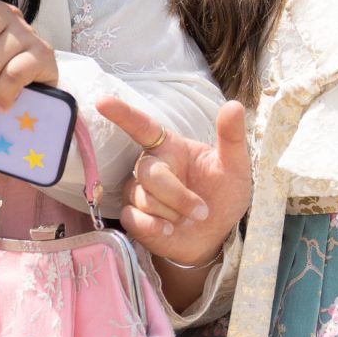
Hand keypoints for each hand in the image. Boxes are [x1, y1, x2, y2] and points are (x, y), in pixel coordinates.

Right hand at [92, 94, 251, 276]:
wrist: (214, 235)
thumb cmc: (222, 196)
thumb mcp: (235, 167)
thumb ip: (231, 137)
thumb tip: (234, 106)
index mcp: (169, 147)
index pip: (142, 127)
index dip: (123, 114)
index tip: (102, 102)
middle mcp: (149, 166)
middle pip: (149, 174)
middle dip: (178, 196)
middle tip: (201, 211)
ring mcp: (137, 191)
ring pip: (144, 199)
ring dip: (173, 213)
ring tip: (185, 219)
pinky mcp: (132, 217)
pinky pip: (134, 219)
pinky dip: (156, 228)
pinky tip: (169, 230)